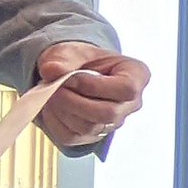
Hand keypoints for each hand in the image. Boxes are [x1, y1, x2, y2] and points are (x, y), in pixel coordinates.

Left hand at [34, 40, 152, 150]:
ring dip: (63, 111)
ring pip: (89, 128)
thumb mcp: (74, 50)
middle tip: (54, 88)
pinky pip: (72, 137)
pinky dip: (54, 122)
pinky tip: (51, 106)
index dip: (94, 86)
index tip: (69, 77)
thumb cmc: (81, 59)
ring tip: (51, 94)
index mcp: (136, 75)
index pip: (126, 89)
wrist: (73, 73)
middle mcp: (130, 103)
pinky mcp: (92, 136)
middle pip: (108, 114)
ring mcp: (113, 122)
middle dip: (75, 101)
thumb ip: (63, 58)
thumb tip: (51, 70)